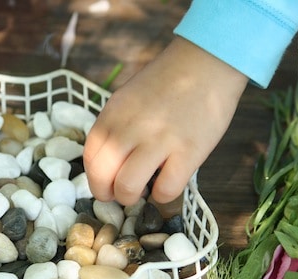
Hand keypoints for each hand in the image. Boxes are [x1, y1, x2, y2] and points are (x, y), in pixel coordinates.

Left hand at [83, 36, 247, 205]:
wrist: (208, 61)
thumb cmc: (167, 82)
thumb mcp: (128, 98)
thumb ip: (115, 126)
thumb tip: (109, 162)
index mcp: (113, 114)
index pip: (90, 157)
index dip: (95, 178)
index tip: (105, 184)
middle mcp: (131, 127)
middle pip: (101, 176)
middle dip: (107, 194)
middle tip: (121, 193)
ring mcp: (159, 140)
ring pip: (128, 187)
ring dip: (132, 197)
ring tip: (144, 189)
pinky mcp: (189, 151)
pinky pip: (165, 190)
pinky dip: (162, 195)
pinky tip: (168, 182)